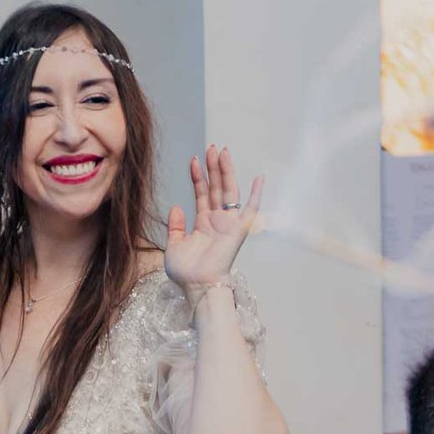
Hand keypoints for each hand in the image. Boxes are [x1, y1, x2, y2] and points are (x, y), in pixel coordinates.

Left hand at [165, 145, 262, 294]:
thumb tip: (176, 206)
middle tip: (211, 147)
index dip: (198, 177)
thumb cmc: (186, 272)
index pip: (202, 194)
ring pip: (229, 192)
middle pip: (216, 188)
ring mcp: (228, 224)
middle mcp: (217, 221)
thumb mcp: (173, 246)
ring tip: (222, 151)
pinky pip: (251, 210)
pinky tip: (259, 178)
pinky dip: (256, 195)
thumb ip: (175, 226)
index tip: (194, 160)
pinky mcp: (238, 230)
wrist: (197, 286)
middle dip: (214, 167)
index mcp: (203, 224)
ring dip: (226, 172)